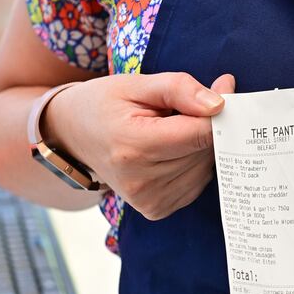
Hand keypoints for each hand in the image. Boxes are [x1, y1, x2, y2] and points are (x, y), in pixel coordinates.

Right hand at [43, 72, 234, 219]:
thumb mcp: (136, 84)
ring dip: (200, 145)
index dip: (218, 112)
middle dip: (207, 126)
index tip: (222, 91)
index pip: (201, 134)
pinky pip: (198, 182)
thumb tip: (220, 103)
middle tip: (187, 107)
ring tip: (171, 130)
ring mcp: (150, 201)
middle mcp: (143, 181)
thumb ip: (180, 89)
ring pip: (206, 167)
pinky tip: (171, 151)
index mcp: (135, 147)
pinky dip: (193, 163)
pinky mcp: (157, 209)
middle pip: (206, 151)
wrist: (71, 137)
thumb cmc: (104, 104)